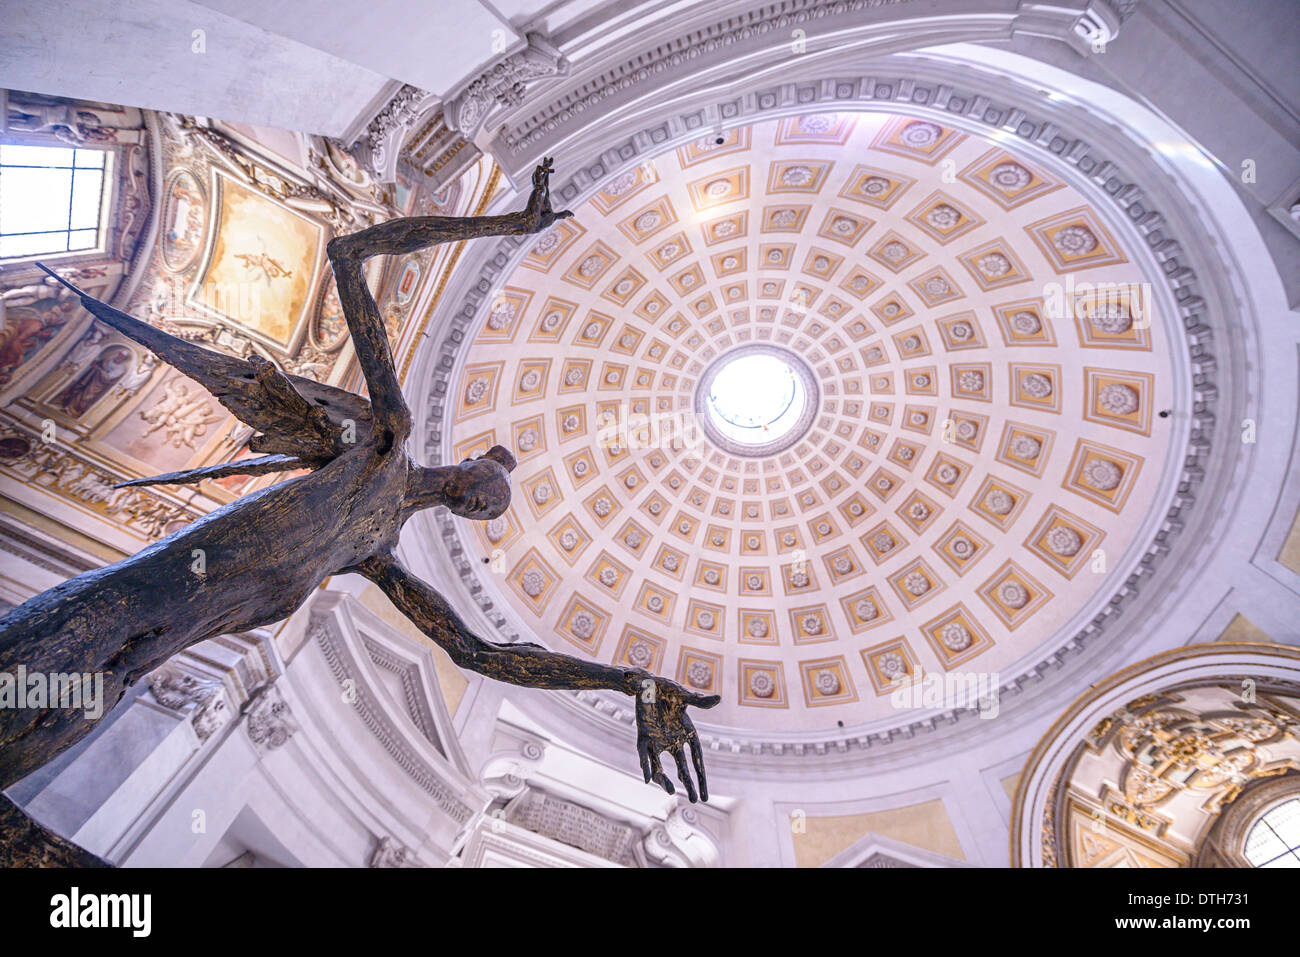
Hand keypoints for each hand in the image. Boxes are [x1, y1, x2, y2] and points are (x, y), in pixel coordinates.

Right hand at [524, 156, 573, 231]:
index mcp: (543, 195)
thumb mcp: (553, 217)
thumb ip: (562, 214)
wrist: (534, 224)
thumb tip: (572, 214)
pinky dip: (539, 173)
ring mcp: (538, 190)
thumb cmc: (540, 222)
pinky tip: (540, 166)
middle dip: (546, 166)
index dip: (547, 173)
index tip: (549, 166)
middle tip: (549, 157)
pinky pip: (538, 180)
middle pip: (543, 175)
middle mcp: (540, 191)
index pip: (546, 182)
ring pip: (540, 174)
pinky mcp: (536, 191)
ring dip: (544, 166)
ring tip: (547, 158)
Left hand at [629, 671, 719, 802]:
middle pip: (683, 766)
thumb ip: (698, 700)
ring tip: (672, 791)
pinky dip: (646, 765)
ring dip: (665, 779)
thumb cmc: (667, 687)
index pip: (697, 757)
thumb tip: (718, 698)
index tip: (706, 791)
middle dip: (690, 783)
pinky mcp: (643, 737)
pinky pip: (645, 755)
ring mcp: (658, 740)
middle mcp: (673, 739)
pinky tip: (647, 778)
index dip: (702, 775)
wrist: (644, 682)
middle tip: (698, 800)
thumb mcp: (682, 695)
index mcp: (687, 730)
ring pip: (662, 765)